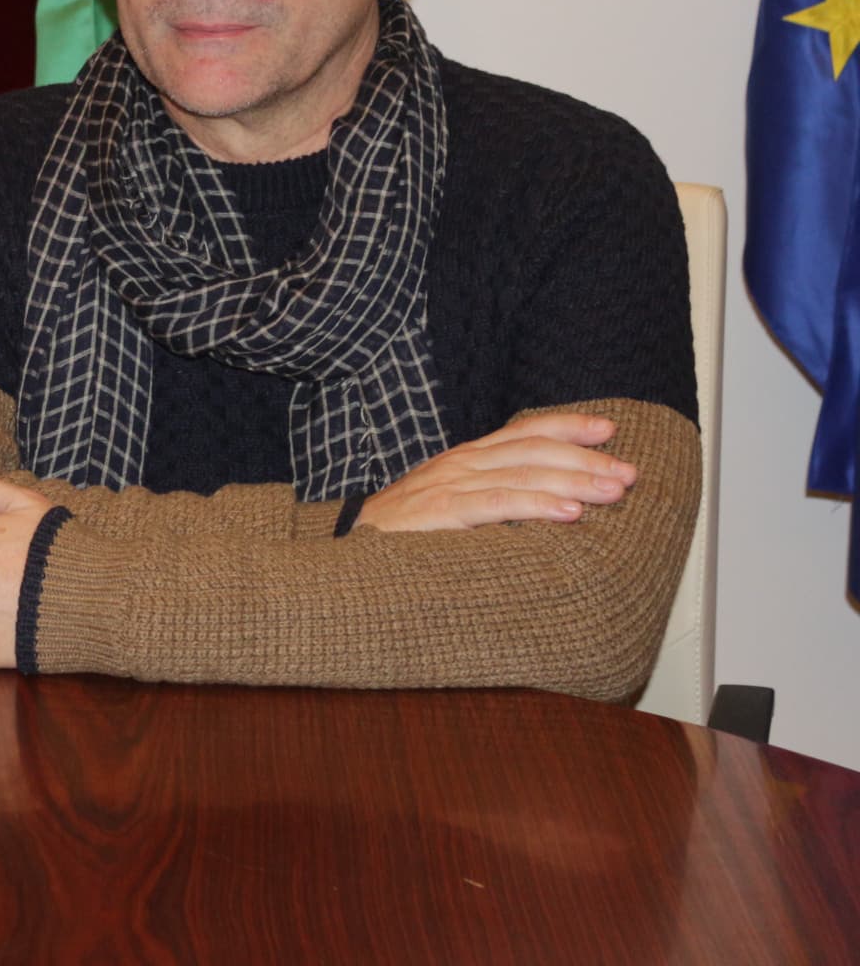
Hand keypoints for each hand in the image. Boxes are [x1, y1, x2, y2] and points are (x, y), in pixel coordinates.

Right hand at [356, 412, 637, 532]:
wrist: (348, 550)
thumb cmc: (406, 534)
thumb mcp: (450, 504)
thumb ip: (490, 496)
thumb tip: (549, 501)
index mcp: (465, 459)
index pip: (523, 431)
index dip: (567, 426)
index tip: (609, 428)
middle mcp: (460, 464)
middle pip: (532, 450)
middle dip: (585, 459)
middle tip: (628, 472)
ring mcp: (448, 485)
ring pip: (522, 473)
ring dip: (574, 480)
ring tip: (612, 490)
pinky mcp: (439, 512)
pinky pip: (495, 504)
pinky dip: (536, 505)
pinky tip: (568, 513)